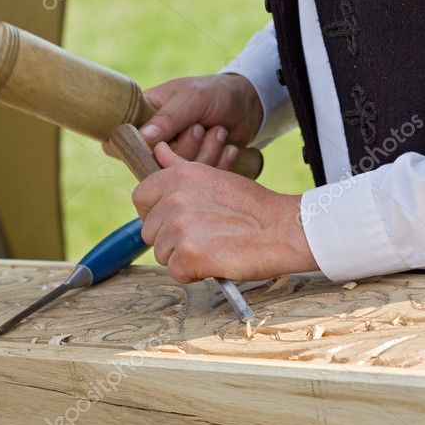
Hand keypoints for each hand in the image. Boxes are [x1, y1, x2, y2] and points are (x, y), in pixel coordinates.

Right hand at [105, 74, 262, 170]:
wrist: (249, 105)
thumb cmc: (215, 93)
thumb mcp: (192, 98)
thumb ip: (169, 117)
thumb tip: (143, 137)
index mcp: (144, 118)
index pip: (122, 142)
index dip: (137, 151)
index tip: (161, 146)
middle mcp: (156, 142)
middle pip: (157, 164)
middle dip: (187, 147)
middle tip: (200, 127)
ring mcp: (177, 159)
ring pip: (181, 174)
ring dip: (207, 153)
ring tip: (218, 131)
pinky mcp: (197, 172)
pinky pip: (203, 180)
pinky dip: (220, 165)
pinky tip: (229, 148)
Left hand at [133, 142, 317, 282]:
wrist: (283, 230)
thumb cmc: (254, 207)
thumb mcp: (215, 176)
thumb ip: (180, 167)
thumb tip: (159, 151)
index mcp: (178, 177)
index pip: (140, 197)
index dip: (155, 213)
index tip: (175, 220)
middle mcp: (174, 199)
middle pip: (149, 231)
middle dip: (172, 239)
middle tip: (204, 235)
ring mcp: (179, 228)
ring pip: (162, 253)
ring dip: (183, 256)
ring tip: (213, 246)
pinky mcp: (188, 256)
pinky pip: (176, 272)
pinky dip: (194, 273)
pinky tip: (215, 261)